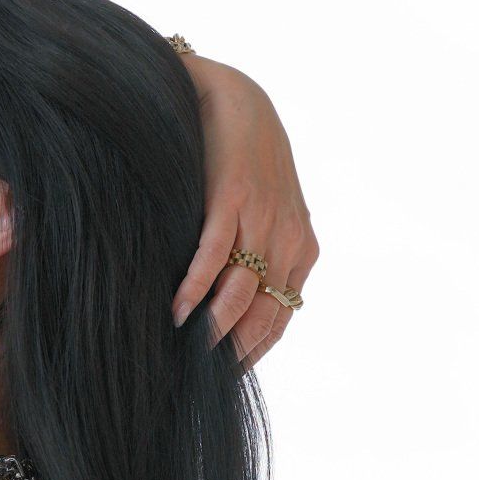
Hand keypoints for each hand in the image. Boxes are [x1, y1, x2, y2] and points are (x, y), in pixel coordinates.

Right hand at [170, 60, 317, 366]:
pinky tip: (177, 312)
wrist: (238, 99)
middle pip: (262, 316)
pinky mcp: (233, 200)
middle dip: (233, 352)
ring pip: (240, 294)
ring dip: (214, 331)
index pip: (280, 319)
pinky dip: (195, 290)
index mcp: (301, 249)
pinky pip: (214, 257)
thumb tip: (230, 304)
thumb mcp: (267, 212)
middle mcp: (289, 240)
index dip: (253, 353)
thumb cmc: (245, 161)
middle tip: (199, 380)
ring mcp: (262, 220)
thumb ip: (259, 255)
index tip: (224, 378)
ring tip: (187, 356)